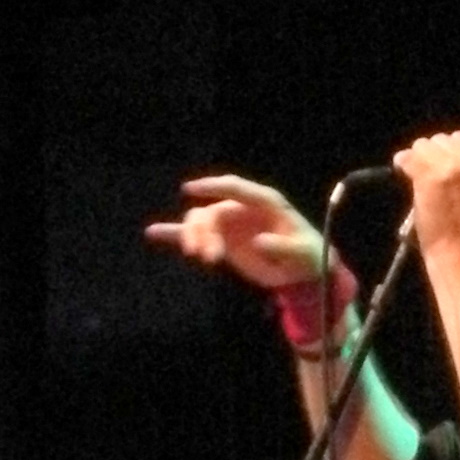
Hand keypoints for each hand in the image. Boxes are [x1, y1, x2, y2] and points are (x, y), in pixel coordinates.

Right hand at [143, 175, 324, 289]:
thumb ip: (282, 248)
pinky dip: (175, 234)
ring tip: (202, 259)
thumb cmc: (307, 256)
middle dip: (205, 231)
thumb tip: (258, 242)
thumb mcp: (301, 253)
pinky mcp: (223, 241)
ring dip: (195, 238)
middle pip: (212, 211)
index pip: (235, 188)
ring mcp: (231, 224)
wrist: (303, 272)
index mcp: (265, 202)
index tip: (190, 190)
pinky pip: (196, 235)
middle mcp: (243, 209)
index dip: (212, 187)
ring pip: (202, 223)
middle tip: (207, 257)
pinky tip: (153, 233)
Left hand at [391, 131, 459, 260]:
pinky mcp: (430, 176)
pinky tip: (402, 174)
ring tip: (416, 177)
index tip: (439, 165)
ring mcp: (451, 167)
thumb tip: (444, 154)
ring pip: (423, 145)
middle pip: (441, 139)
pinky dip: (402, 164)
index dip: (446, 151)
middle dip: (431, 154)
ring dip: (416, 159)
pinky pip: (408, 158)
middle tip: (426, 173)